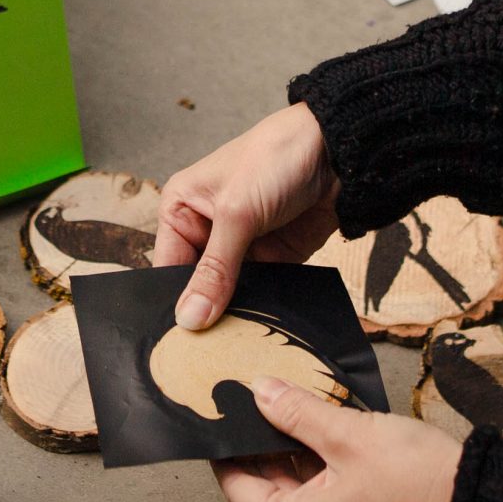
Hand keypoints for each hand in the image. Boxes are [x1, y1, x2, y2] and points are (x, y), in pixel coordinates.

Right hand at [154, 102, 340, 330]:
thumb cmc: (276, 157)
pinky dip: (261, 309)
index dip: (173, 299)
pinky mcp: (272, 260)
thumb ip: (214, 269)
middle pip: (195, 286)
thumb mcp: (237, 212)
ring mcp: (240, 248)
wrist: (335, 152)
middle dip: (203, 311)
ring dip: (233, 314)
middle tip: (205, 349)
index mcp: (182, 208)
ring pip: (227, 295)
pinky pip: (260, 293)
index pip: (167, 265)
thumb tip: (189, 317)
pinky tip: (259, 329)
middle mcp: (206, 230)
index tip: (180, 337)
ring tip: (231, 344)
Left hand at [214, 378, 462, 501]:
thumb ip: (296, 412)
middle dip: (273, 460)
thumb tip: (260, 393)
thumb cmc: (417, 479)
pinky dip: (331, 501)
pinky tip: (345, 467)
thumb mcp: (348, 433)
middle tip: (274, 416)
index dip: (230, 454)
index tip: (225, 429)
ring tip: (315, 434)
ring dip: (305, 479)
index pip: (239, 491)